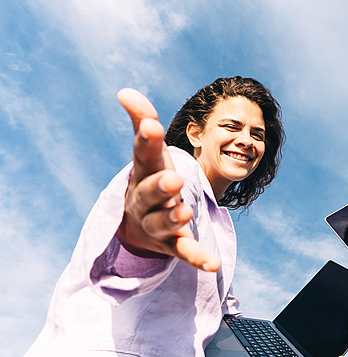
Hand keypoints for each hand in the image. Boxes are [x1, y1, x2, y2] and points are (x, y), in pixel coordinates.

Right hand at [116, 88, 220, 271]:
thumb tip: (125, 92)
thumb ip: (141, 121)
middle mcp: (146, 200)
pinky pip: (185, 253)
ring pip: (163, 222)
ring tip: (185, 212)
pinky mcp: (173, 246)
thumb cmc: (148, 180)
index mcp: (143, 173)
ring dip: (173, 218)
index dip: (147, 140)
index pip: (143, 155)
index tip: (151, 123)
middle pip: (150, 192)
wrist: (135, 229)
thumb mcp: (148, 155)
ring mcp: (158, 225)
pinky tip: (213, 264)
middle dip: (160, 185)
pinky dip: (197, 259)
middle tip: (173, 178)